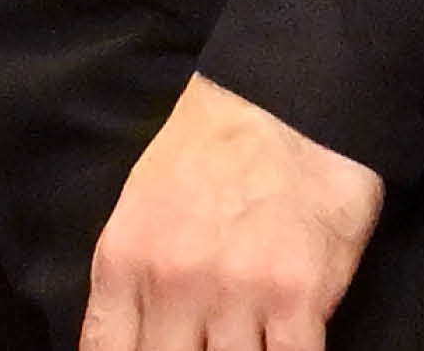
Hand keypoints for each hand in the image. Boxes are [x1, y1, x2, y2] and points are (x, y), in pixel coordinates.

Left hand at [79, 76, 381, 350]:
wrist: (287, 99)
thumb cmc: (211, 151)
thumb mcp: (139, 208)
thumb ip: (128, 285)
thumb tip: (128, 345)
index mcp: (125, 262)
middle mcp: (173, 284)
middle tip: (205, 344)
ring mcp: (237, 293)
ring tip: (244, 343)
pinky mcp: (299, 297)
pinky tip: (284, 348)